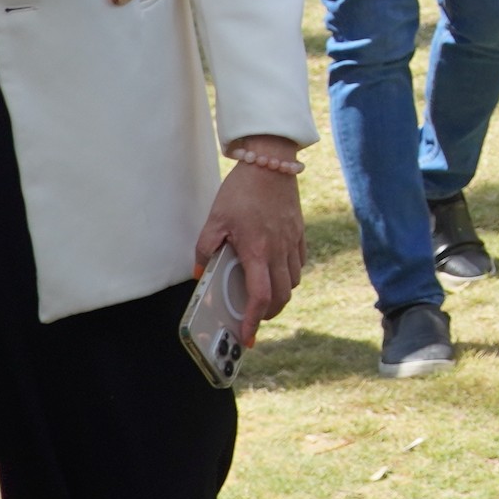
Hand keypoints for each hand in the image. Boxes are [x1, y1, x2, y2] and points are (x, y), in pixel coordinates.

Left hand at [194, 143, 306, 343]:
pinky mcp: (300, 233)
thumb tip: (199, 273)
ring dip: (280, 295)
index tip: (247, 336)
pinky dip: (289, 275)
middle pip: (281, 296)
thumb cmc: (241, 190)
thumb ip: (205, 248)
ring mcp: (292, 242)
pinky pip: (299, 264)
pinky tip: (276, 271)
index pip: (260, 296)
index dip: (254, 320)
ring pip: (293, 282)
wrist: (271, 162)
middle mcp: (279, 250)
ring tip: (264, 296)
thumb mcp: (215, 219)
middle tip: (254, 319)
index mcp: (257, 250)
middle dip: (268, 314)